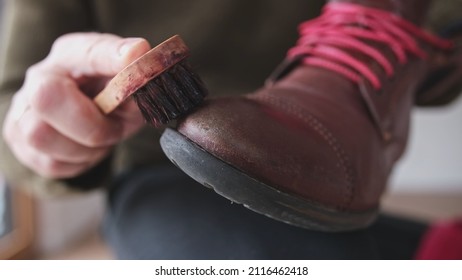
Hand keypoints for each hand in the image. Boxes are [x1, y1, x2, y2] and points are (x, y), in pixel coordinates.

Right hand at [2, 33, 150, 178]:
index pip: (89, 51)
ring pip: (41, 136)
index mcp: (72, 56)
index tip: (136, 54)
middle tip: (114, 130)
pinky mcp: (19, 140)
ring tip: (100, 139)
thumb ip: (137, 82)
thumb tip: (142, 65)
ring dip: (85, 149)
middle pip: (47, 97)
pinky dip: (77, 163)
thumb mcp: (130, 89)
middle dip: (92, 126)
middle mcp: (40, 77)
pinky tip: (86, 149)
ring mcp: (23, 109)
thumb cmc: (108, 98)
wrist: (85, 119)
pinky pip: (49, 163)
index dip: (111, 56)